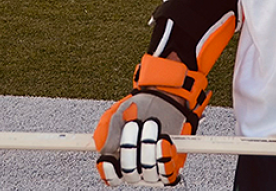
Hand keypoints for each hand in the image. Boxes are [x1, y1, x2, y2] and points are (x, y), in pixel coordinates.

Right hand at [94, 55, 208, 186]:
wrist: (164, 96)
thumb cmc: (138, 106)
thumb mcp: (117, 114)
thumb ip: (107, 132)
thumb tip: (104, 152)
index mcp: (118, 158)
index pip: (111, 177)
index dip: (109, 171)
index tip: (108, 159)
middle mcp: (136, 167)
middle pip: (129, 174)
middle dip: (130, 147)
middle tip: (134, 124)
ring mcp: (154, 168)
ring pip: (148, 172)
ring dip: (149, 145)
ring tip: (152, 125)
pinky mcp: (171, 165)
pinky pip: (167, 172)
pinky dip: (164, 155)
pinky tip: (164, 139)